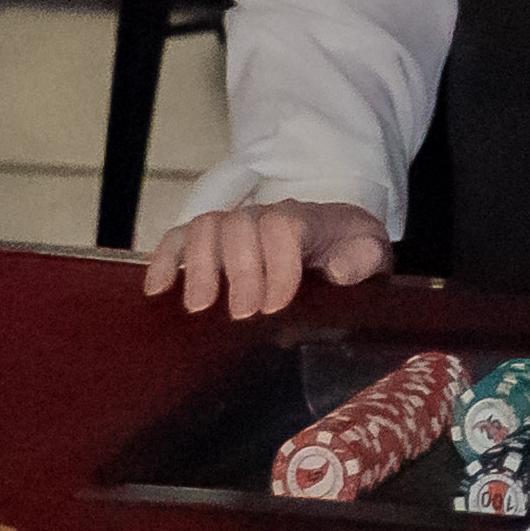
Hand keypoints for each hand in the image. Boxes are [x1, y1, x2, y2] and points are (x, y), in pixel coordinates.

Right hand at [142, 199, 388, 314]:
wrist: (339, 240)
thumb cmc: (350, 252)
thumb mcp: (373, 255)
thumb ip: (365, 259)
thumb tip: (340, 269)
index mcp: (309, 220)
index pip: (285, 228)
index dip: (277, 266)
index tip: (274, 307)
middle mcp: (268, 217)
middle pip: (241, 226)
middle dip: (240, 271)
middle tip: (241, 314)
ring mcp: (237, 226)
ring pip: (207, 227)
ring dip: (198, 265)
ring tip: (199, 306)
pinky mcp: (212, 241)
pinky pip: (180, 237)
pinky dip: (164, 258)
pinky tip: (156, 289)